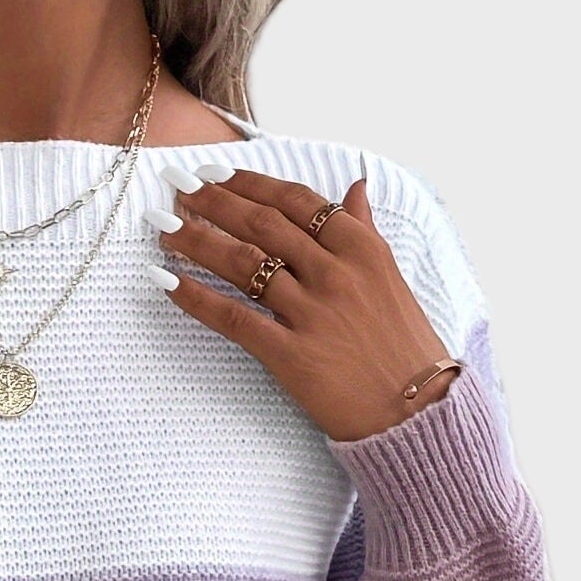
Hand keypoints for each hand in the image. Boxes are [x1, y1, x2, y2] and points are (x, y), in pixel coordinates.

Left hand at [148, 166, 459, 441]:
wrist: (416, 410)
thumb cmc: (403, 345)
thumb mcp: (391, 277)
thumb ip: (365, 229)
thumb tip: (356, 187)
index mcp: (360, 248)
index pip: (295, 200)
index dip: (249, 182)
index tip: (214, 171)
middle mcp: (334, 273)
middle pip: (261, 224)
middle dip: (213, 200)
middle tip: (177, 187)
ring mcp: (311, 313)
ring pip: (242, 263)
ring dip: (196, 240)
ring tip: (163, 227)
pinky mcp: (291, 354)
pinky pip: (233, 318)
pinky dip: (195, 297)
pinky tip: (165, 281)